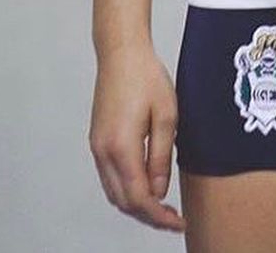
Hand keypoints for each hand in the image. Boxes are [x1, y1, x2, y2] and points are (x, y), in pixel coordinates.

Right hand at [89, 42, 185, 232]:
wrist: (121, 53)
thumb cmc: (146, 77)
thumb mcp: (166, 115)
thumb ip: (161, 156)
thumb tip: (158, 190)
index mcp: (121, 147)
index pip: (138, 197)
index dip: (158, 216)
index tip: (177, 222)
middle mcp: (103, 152)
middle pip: (123, 201)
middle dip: (148, 215)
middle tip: (173, 218)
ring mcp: (97, 147)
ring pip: (114, 192)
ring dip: (136, 204)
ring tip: (163, 205)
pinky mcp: (98, 141)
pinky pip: (110, 177)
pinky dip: (127, 189)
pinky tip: (146, 185)